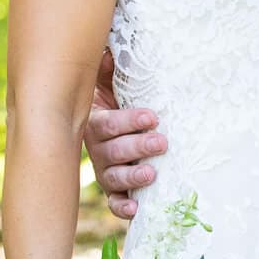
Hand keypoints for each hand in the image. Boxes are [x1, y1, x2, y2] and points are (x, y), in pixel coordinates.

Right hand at [84, 49, 166, 220]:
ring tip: (151, 174)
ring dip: (132, 177)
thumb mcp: (111, 81)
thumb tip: (108, 48)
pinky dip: (122, 208)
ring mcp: (105, 170)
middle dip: (137, 147)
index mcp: (97, 122)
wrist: (109, 125)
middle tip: (161, 141)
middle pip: (113, 151)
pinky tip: (136, 210)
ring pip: (113, 178)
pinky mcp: (114, 189)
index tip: (152, 116)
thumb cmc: (116, 99)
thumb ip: (108, 67)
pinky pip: (114, 202)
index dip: (129, 121)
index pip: (108, 123)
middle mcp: (98, 149)